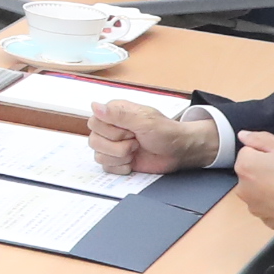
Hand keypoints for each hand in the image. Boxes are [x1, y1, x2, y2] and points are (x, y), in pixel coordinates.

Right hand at [88, 100, 218, 176]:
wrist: (179, 151)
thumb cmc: (166, 132)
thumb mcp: (144, 120)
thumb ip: (118, 114)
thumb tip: (94, 105)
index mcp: (113, 113)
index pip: (93, 123)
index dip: (111, 131)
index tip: (131, 131)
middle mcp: (109, 128)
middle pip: (94, 141)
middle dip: (118, 146)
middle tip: (136, 141)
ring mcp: (112, 145)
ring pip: (99, 156)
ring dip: (120, 157)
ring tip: (136, 151)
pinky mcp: (116, 160)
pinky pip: (106, 167)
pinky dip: (121, 167)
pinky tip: (133, 161)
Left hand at [234, 131, 273, 231]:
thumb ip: (259, 138)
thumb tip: (243, 136)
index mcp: (244, 167)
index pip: (247, 152)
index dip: (266, 152)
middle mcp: (243, 189)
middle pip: (251, 173)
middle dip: (264, 170)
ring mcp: (255, 208)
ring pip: (259, 191)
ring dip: (269, 188)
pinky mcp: (268, 221)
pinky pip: (269, 207)